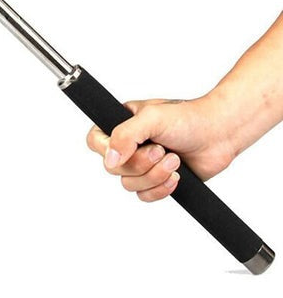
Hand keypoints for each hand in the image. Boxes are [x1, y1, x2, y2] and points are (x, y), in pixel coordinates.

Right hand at [86, 95, 235, 201]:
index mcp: (121, 124)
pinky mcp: (156, 180)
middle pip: (114, 168)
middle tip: (161, 150)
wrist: (219, 134)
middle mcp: (128, 145)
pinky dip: (161, 188)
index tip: (127, 151)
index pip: (96, 141)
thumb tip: (109, 159)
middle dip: (141, 163)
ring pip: (129, 184)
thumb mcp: (151, 119)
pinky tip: (177, 175)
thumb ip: (125, 135)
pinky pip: (145, 196)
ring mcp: (142, 164)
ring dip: (155, 175)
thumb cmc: (187, 118)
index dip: (107, 150)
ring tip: (174, 159)